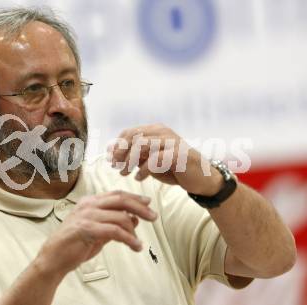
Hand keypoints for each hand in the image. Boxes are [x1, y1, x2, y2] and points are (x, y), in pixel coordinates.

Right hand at [37, 191, 157, 276]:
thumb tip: (134, 218)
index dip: (134, 197)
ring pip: (120, 216)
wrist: (54, 257)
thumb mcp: (97, 230)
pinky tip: (135, 246)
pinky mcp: (87, 228)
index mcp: (90, 202)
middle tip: (153, 217)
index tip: (148, 203)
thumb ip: (114, 223)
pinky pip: (115, 231)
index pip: (116, 194)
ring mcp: (87, 215)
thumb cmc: (74, 244)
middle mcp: (89, 205)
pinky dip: (129, 239)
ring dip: (134, 230)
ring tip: (138, 243)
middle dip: (140, 207)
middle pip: (121, 200)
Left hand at [108, 124, 223, 195]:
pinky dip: (143, 170)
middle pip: (133, 136)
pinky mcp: (178, 154)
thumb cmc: (174, 169)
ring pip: (142, 145)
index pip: (129, 131)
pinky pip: (154, 159)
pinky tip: (139, 178)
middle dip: (121, 153)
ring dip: (129, 161)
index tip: (111, 159)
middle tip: (115, 167)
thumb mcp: (150, 161)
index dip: (117, 145)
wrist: (201, 178)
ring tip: (124, 174)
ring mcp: (171, 141)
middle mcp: (163, 132)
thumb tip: (112, 153)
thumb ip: (135, 156)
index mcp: (156, 130)